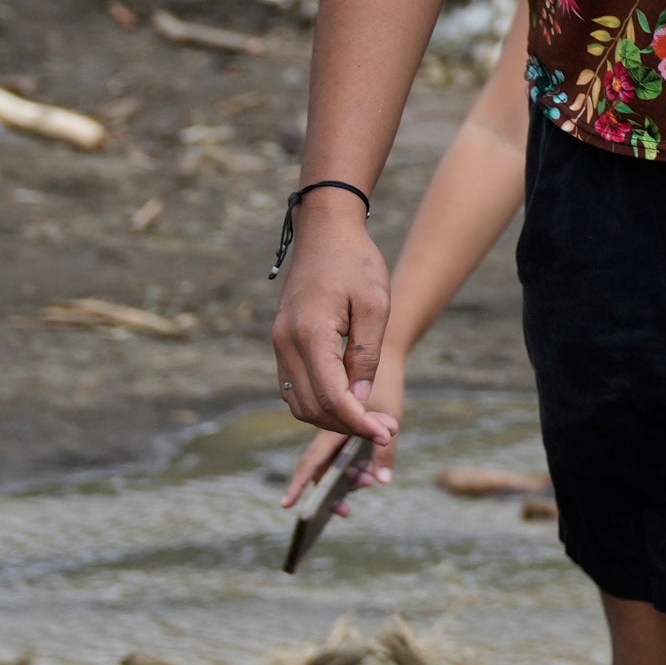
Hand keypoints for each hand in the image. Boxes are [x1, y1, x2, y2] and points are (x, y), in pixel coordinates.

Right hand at [268, 205, 397, 450]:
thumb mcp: (374, 304)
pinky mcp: (281, 341)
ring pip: (297, 401)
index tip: (386, 433)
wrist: (325, 231)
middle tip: (384, 430)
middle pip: (310, 407)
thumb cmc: (355, 262)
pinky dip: (318, 400)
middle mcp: (285, 344)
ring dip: (330, 417)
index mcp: (309, 334)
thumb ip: (366, 352)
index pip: (331, 396)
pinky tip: (348, 399)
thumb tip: (361, 397)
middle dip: (346, 425)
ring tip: (368, 419)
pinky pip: (294, 385)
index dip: (358, 421)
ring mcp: (279, 343)